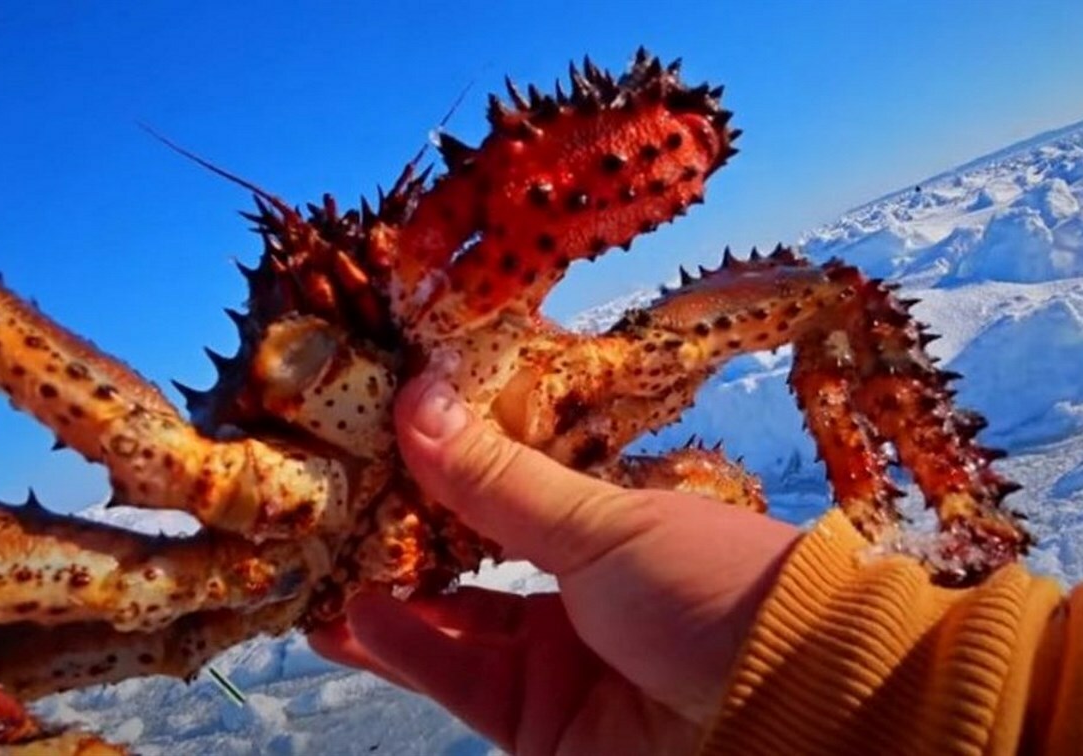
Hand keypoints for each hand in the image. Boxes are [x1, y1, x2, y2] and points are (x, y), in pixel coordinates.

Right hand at [311, 374, 800, 753]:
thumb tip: (417, 396)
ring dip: (392, 604)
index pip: (511, 499)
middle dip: (407, 546)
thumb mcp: (600, 524)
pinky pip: (463, 684)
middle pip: (476, 567)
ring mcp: (559, 665)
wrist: (795, 704)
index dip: (447, 476)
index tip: (378, 444)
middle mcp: (581, 597)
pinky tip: (360, 622)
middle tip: (335, 514)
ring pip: (457, 630)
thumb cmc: (709, 586)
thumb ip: (498, 479)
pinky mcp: (541, 729)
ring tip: (325, 574)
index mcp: (610, 532)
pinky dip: (411, 654)